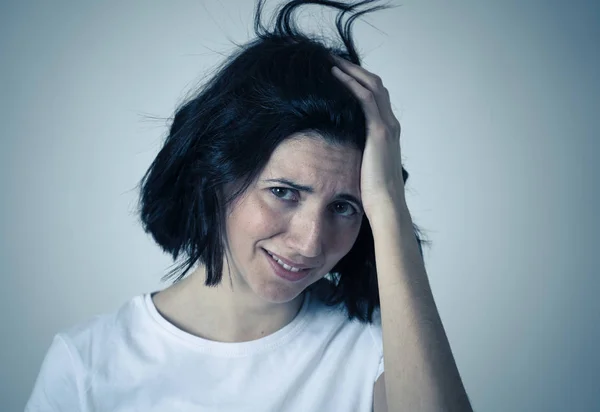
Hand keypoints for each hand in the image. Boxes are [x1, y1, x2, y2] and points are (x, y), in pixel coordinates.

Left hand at [330, 55, 404, 216]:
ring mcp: (387, 126)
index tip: (341, 73)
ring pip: (372, 86)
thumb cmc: (373, 192)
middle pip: (376, 84)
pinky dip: (351, 84)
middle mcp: (391, 124)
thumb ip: (358, 152)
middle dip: (355, 69)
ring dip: (351, 71)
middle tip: (334, 60)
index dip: (360, 81)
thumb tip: (341, 150)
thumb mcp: (365, 165)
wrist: (385, 204)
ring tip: (332, 62)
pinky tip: (336, 76)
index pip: (376, 96)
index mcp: (388, 131)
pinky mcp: (379, 132)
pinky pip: (366, 99)